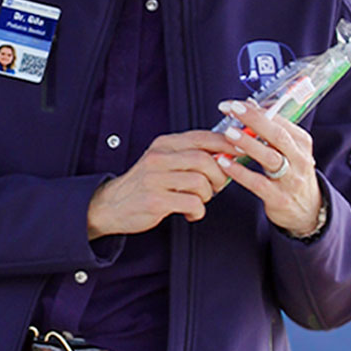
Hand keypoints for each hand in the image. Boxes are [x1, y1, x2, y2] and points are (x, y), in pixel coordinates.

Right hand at [87, 131, 230, 237]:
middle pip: (205, 160)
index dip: (226, 144)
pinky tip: (190, 213)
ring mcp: (156, 179)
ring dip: (207, 195)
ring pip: (200, 182)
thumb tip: (226, 153)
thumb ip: (188, 155)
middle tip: (217, 186)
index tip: (240, 152)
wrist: (110, 205)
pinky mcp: (155, 200)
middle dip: (219, 175)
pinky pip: (192, 204)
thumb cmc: (144, 184)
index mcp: (164, 144)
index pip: (202, 137)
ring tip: (199, 200)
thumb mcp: (163, 161)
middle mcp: (159, 157)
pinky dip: (198, 211)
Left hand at [215, 100, 322, 237]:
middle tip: (233, 110)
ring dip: (248, 143)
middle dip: (254, 120)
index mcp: (301, 142)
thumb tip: (249, 105)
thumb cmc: (291, 174)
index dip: (257, 111)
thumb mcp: (290, 151)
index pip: (280, 121)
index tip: (235, 104)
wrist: (307, 210)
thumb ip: (271, 131)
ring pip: (270, 158)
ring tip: (228, 133)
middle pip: (277, 135)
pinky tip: (224, 163)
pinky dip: (240, 172)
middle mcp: (299, 159)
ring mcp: (290, 179)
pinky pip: (258, 183)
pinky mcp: (279, 198)